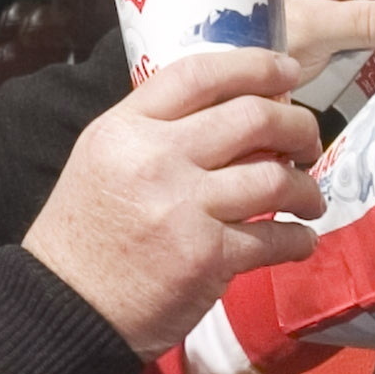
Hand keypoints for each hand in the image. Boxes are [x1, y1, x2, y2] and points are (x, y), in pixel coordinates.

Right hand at [21, 48, 323, 359]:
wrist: (65, 307)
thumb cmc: (86, 232)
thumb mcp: (104, 158)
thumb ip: (156, 130)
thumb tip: (232, 112)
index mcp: (125, 128)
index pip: (199, 74)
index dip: (253, 66)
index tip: (287, 70)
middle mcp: (156, 159)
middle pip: (251, 118)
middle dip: (296, 126)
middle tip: (308, 140)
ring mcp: (184, 208)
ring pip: (274, 178)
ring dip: (305, 187)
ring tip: (308, 197)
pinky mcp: (207, 258)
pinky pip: (275, 238)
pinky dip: (298, 238)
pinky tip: (299, 239)